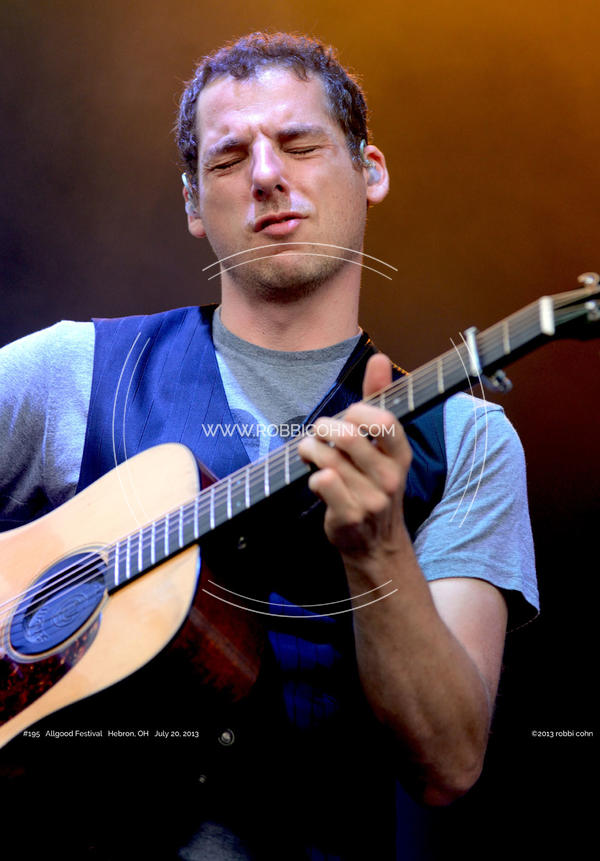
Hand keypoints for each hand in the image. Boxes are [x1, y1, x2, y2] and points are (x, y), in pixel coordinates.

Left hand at [297, 354, 412, 564]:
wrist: (376, 544)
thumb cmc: (374, 484)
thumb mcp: (382, 446)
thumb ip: (378, 400)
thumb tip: (379, 357)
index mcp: (401, 454)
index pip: (382, 420)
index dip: (355, 412)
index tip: (346, 418)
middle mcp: (391, 476)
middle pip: (348, 435)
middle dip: (323, 428)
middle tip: (317, 433)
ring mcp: (371, 499)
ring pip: (328, 457)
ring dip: (310, 449)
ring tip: (310, 452)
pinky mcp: (349, 515)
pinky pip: (322, 481)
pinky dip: (312, 476)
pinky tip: (316, 479)